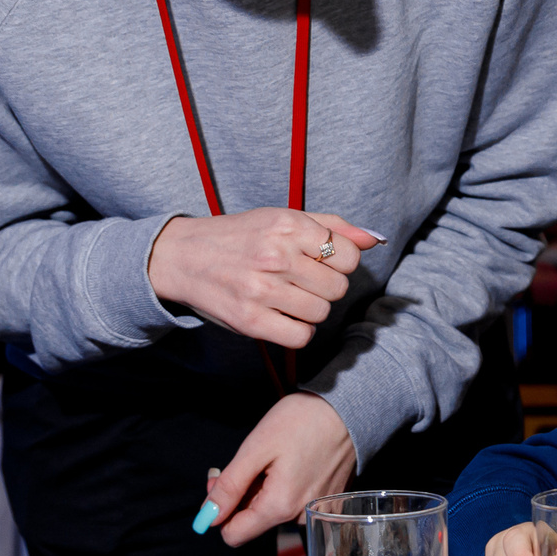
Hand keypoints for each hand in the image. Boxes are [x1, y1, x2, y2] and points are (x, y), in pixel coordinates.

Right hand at [148, 208, 380, 348]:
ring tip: (290, 297)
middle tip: (302, 281)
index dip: (340, 263)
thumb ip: (331, 227)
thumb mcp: (282, 218)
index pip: (348, 256)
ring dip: (312, 310)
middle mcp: (276, 256)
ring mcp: (262, 290)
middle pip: (337, 288)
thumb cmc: (240, 237)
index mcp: (288, 225)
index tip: (320, 263)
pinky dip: (298, 331)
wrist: (183, 256)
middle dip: (326, 287)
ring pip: (321, 313)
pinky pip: (300, 336)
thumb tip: (373, 239)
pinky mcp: (250, 321)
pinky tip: (284, 316)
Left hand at [209, 392, 356, 546]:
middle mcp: (299, 517)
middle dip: (242, 494)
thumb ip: (230, 486)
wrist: (350, 408)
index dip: (218, 511)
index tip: (221, 482)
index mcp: (279, 507)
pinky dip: (284, 486)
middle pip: (253, 521)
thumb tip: (208, 515)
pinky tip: (291, 461)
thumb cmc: (303, 421)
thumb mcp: (257, 448)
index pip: (233, 535)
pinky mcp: (326, 502)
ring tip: (275, 456)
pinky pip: (293, 503)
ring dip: (264, 488)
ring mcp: (315, 511)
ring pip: (272, 510)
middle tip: (246, 460)